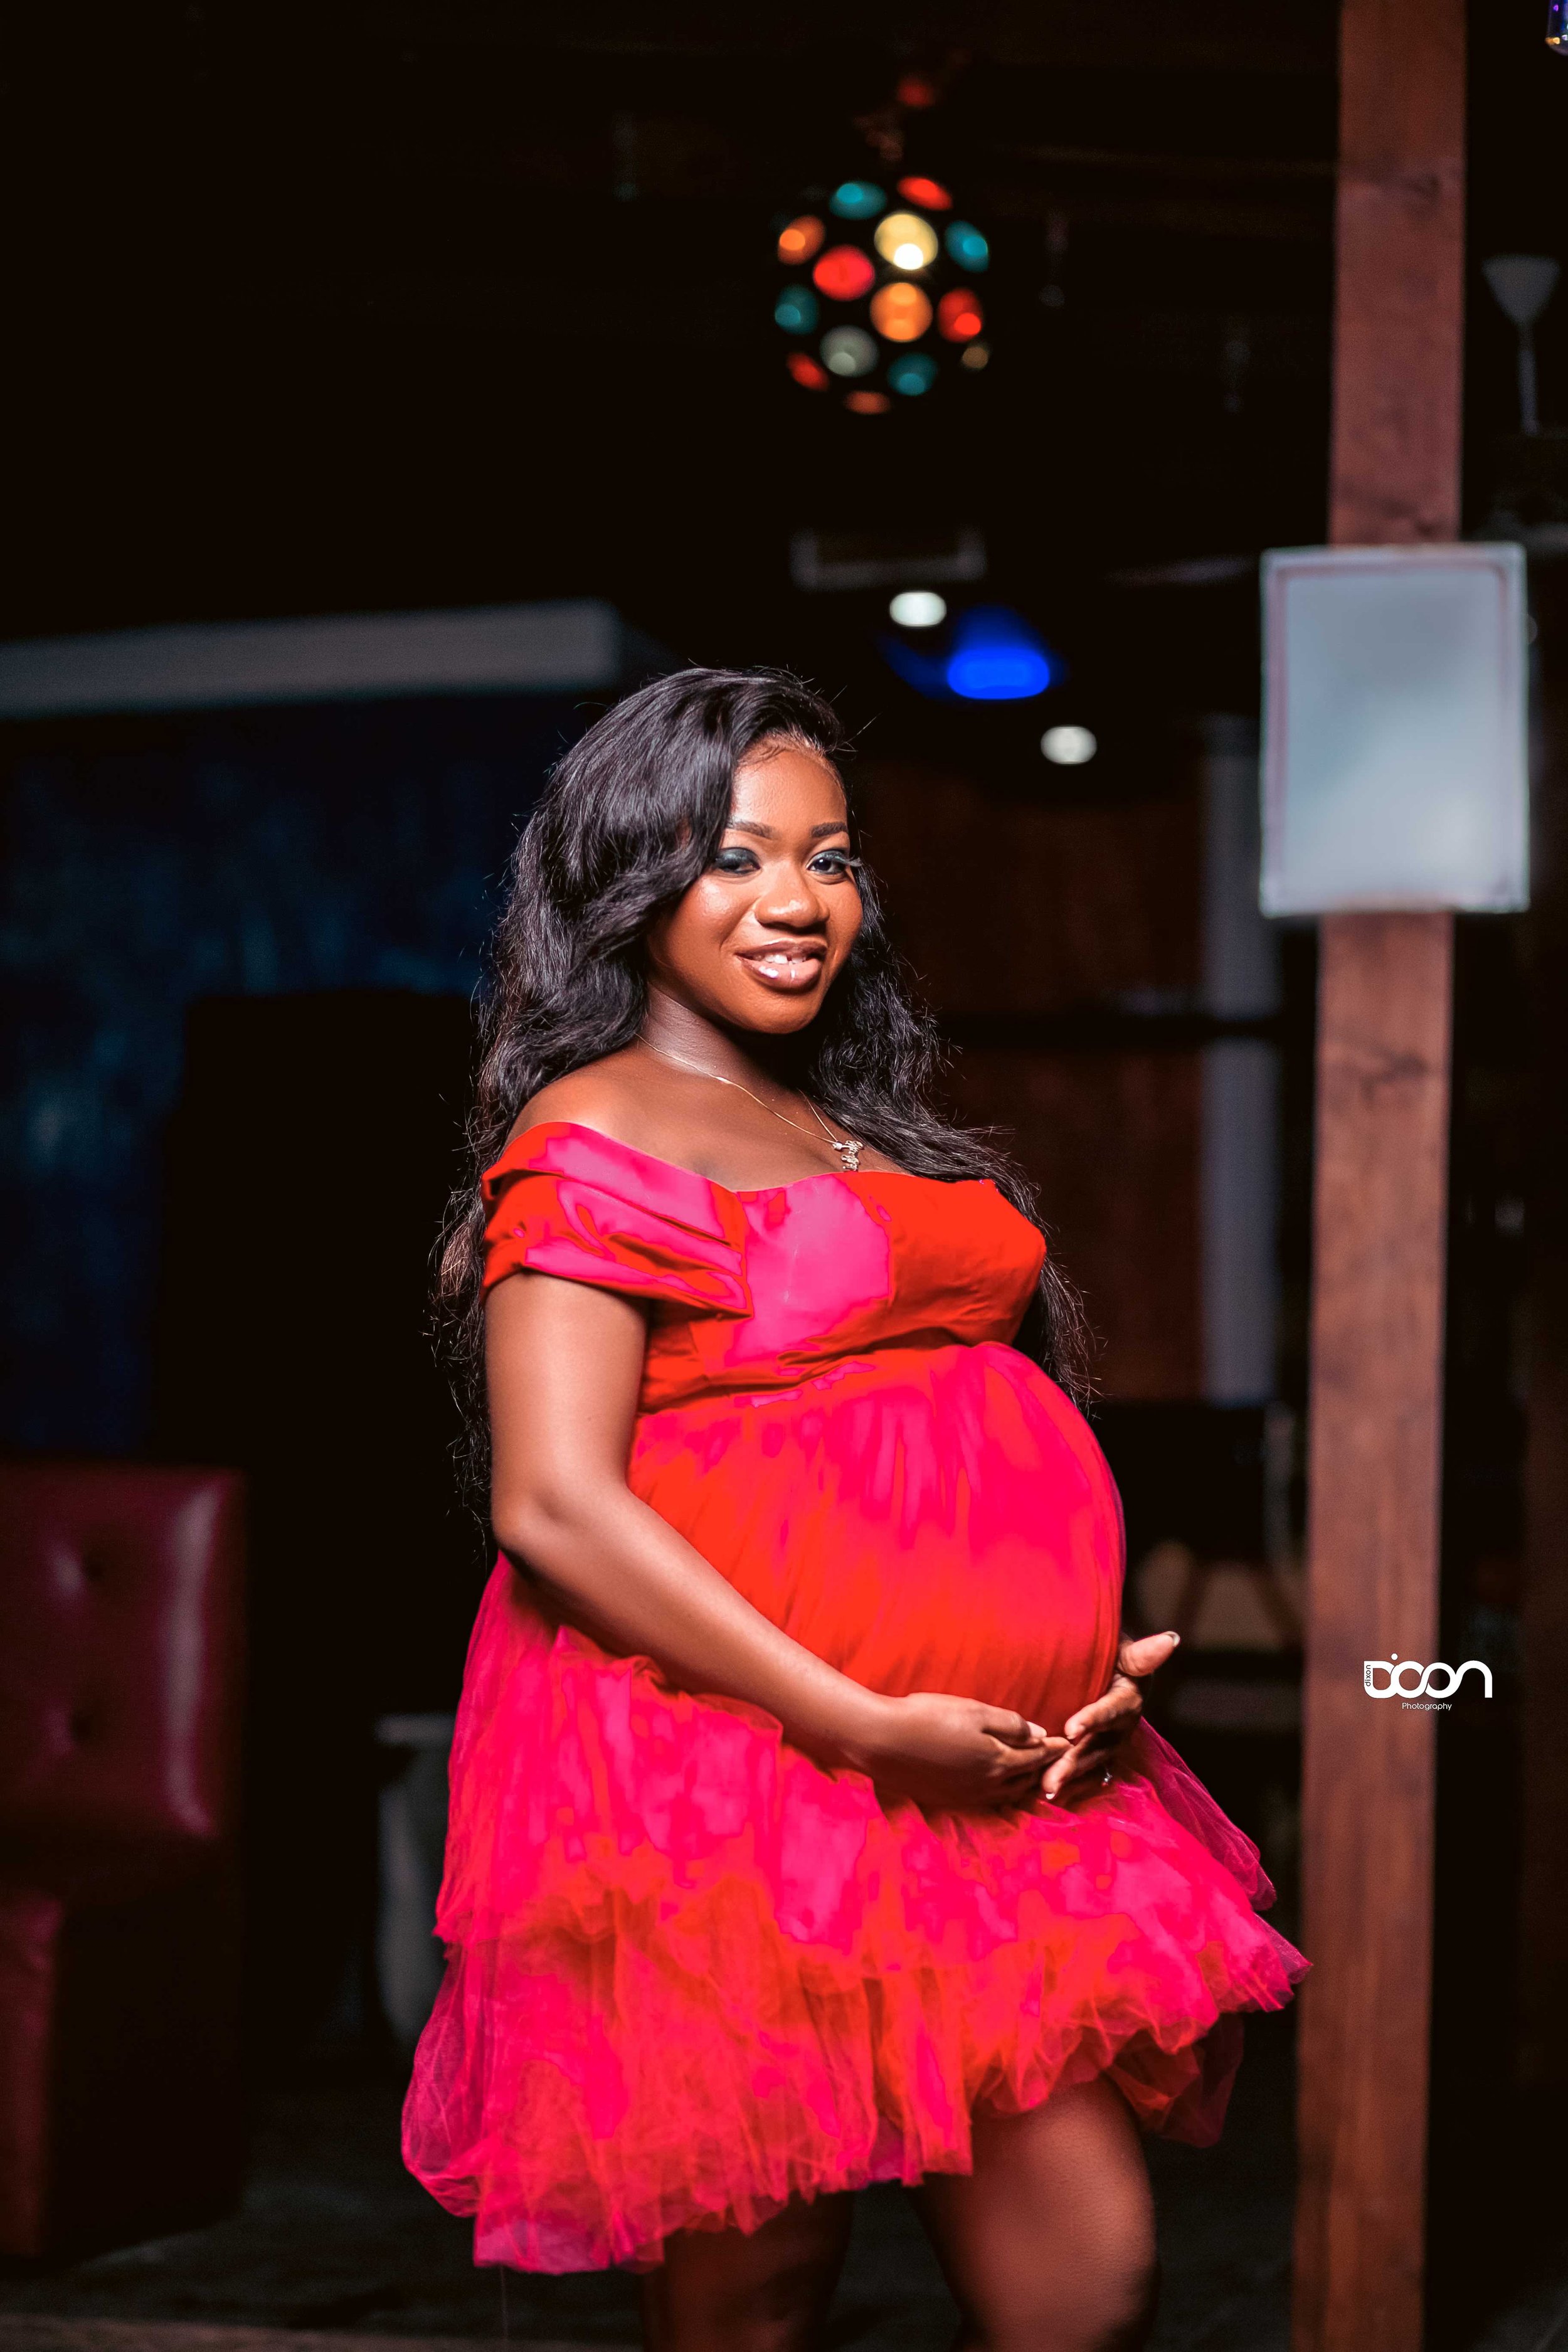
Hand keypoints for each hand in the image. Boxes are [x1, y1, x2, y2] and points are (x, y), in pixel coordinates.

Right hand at [856, 1691, 1058, 1810]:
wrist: (882, 1742)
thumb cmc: (927, 1717)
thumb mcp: (973, 1711)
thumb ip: (1009, 1725)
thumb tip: (1040, 1734)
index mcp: (998, 1761)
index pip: (1037, 1756)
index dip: (1054, 1748)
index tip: (1069, 1743)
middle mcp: (988, 1785)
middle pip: (1027, 1779)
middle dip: (1045, 1769)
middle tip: (1060, 1762)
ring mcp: (968, 1797)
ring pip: (1009, 1794)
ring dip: (1026, 1785)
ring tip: (1036, 1777)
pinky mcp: (950, 1801)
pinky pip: (989, 1801)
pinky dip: (1003, 1794)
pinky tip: (1000, 1788)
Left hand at [1040, 1631, 1179, 1804]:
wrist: (1109, 1669)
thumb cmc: (1113, 1655)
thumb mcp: (1126, 1652)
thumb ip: (1142, 1653)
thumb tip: (1171, 1640)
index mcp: (1128, 1700)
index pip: (1111, 1711)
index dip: (1092, 1720)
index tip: (1070, 1730)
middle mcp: (1121, 1727)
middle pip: (1098, 1746)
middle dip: (1074, 1762)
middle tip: (1052, 1778)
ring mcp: (1109, 1743)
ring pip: (1088, 1762)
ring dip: (1068, 1776)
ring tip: (1046, 1788)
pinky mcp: (1095, 1752)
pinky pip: (1082, 1769)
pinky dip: (1065, 1779)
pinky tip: (1041, 1789)